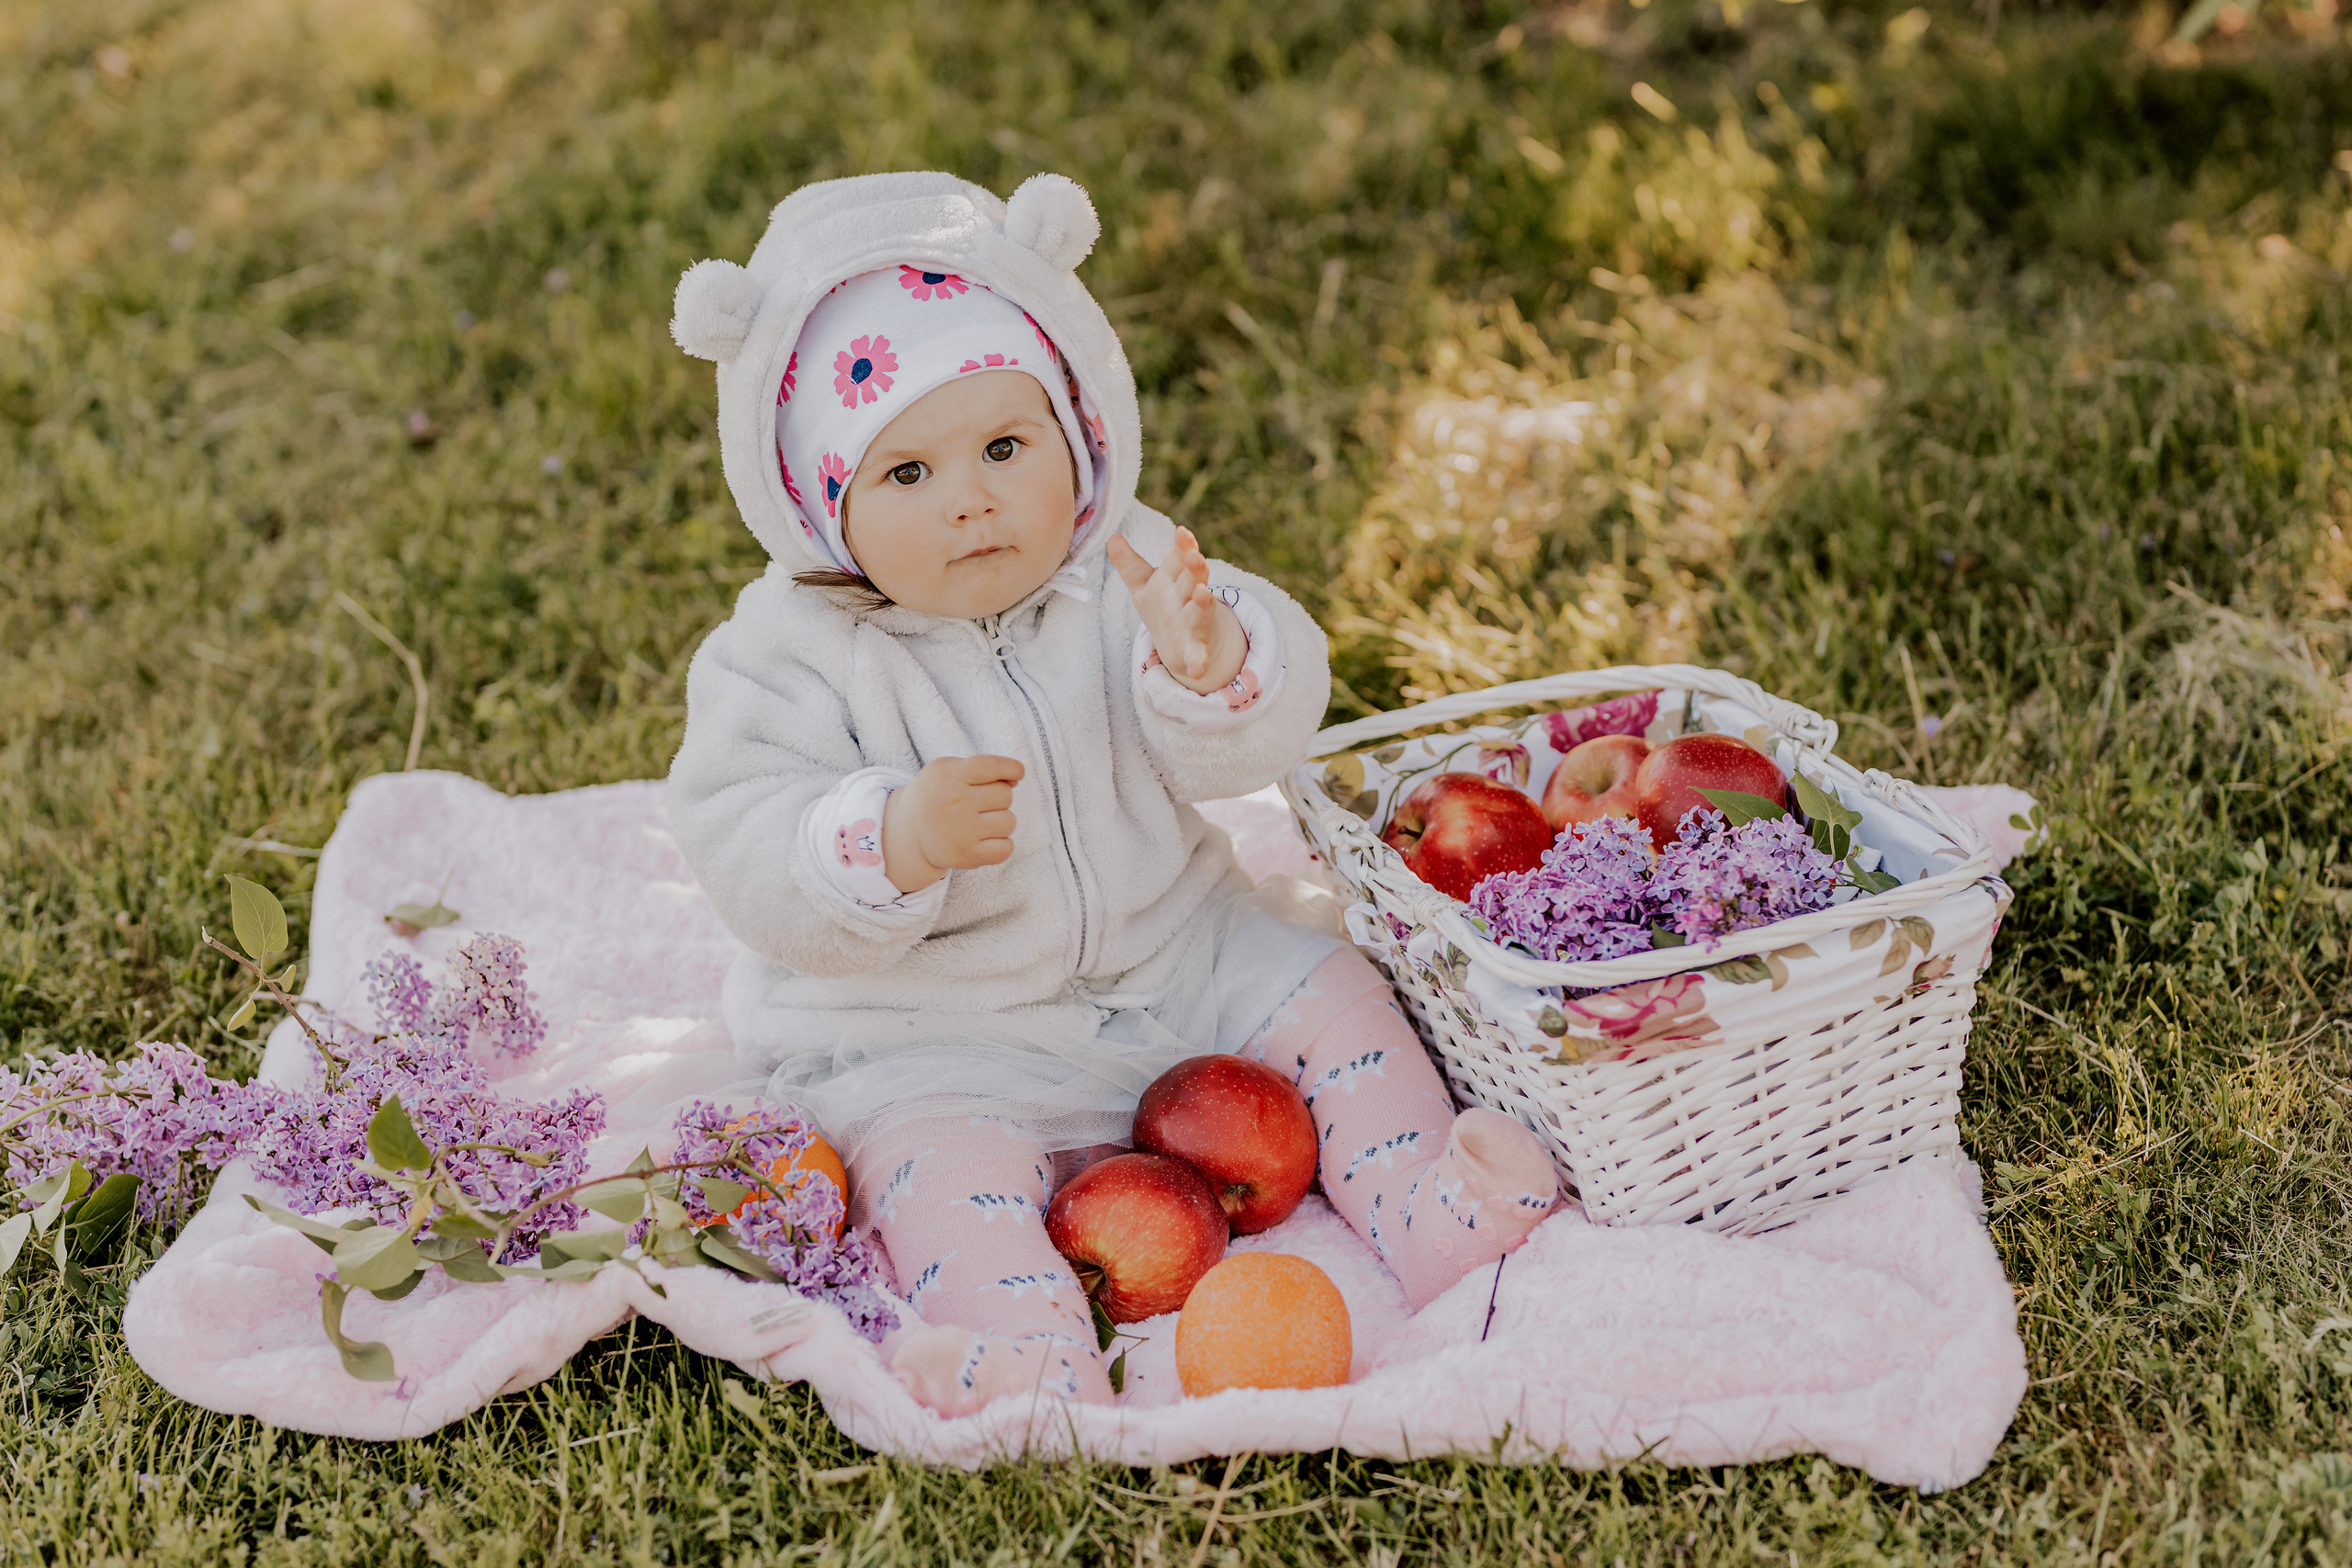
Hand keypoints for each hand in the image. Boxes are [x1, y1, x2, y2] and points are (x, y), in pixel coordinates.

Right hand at [882, 755, 1022, 893]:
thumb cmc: (937, 795)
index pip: (993, 766)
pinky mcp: (967, 855)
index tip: (1017, 774)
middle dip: (999, 798)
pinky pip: (1006, 848)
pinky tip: (986, 839)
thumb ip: (982, 767)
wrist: (910, 831)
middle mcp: (956, 802)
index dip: (1012, 768)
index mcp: (950, 776)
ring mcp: (962, 831)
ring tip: (980, 822)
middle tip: (979, 804)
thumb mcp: (948, 770)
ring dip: (1000, 821)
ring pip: (1009, 821)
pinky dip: (1002, 844)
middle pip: (1005, 795)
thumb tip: (1015, 779)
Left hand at [1107, 526, 1245, 695]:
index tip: (1181, 532)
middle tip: (1194, 555)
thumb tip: (1112, 537)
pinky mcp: (1196, 649)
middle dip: (1195, 568)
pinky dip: (1199, 662)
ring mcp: (1194, 623)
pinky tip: (1198, 670)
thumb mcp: (1143, 585)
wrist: (1180, 643)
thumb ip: (1129, 564)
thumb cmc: (1164, 606)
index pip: (1180, 558)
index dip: (1182, 545)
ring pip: (1200, 610)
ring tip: (1204, 593)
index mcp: (1176, 578)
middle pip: (1193, 579)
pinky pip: (1199, 655)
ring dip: (1204, 602)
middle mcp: (1188, 597)